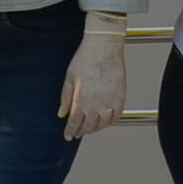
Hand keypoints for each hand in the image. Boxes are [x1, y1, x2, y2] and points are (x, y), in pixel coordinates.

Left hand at [59, 11, 130, 142]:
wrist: (104, 47)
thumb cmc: (86, 59)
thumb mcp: (69, 78)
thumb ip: (66, 98)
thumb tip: (62, 113)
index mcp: (82, 99)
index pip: (75, 122)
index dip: (71, 131)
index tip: (68, 136)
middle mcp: (97, 103)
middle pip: (89, 126)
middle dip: (82, 131)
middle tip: (78, 133)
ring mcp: (110, 101)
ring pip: (103, 124)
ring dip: (96, 129)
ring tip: (90, 128)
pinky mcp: (120, 97)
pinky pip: (117, 116)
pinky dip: (111, 122)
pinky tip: (106, 121)